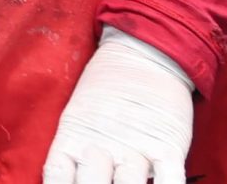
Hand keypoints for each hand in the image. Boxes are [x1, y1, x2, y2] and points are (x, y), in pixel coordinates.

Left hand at [41, 30, 192, 183]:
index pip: (56, 175)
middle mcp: (101, 146)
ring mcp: (135, 147)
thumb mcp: (78, 119)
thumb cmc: (106, 93)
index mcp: (72, 138)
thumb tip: (65, 177)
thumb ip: (70, 154)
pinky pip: (170, 179)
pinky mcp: (168, 146)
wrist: (143, 55)